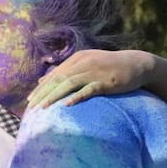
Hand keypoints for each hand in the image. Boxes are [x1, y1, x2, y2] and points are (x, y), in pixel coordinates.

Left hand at [27, 49, 155, 108]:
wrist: (137, 64)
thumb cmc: (108, 67)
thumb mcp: (84, 65)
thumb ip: (64, 71)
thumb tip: (42, 80)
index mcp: (77, 59)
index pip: (54, 75)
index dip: (40, 88)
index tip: (29, 101)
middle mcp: (83, 63)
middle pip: (57, 79)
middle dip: (42, 93)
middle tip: (30, 107)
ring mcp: (94, 72)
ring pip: (69, 84)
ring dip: (54, 96)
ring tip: (42, 108)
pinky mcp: (106, 82)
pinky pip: (89, 90)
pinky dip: (77, 97)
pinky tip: (66, 105)